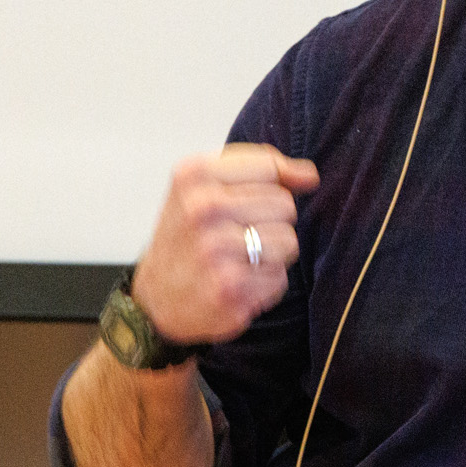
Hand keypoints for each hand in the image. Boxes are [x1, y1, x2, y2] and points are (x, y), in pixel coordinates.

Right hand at [128, 143, 319, 347]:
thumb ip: (263, 170)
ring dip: (271, 254)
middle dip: (270, 221)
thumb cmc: (189, 235)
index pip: (269, 168)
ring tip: (238, 259)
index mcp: (194, 175)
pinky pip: (280, 277)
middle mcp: (201, 209)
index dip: (269, 186)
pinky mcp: (230, 290)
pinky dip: (264, 283)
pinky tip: (236, 282)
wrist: (155, 298)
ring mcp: (214, 251)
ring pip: (289, 241)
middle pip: (285, 205)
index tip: (247, 200)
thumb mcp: (207, 186)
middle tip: (236, 235)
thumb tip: (310, 176)